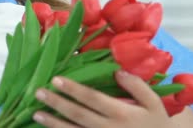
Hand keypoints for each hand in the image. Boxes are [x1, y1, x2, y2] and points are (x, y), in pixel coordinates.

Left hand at [32, 70, 176, 127]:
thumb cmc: (157, 124)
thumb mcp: (154, 103)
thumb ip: (136, 86)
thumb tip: (117, 71)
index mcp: (122, 113)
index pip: (92, 98)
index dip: (73, 89)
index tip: (55, 79)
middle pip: (78, 114)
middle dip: (57, 103)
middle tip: (38, 92)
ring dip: (53, 123)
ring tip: (35, 114)